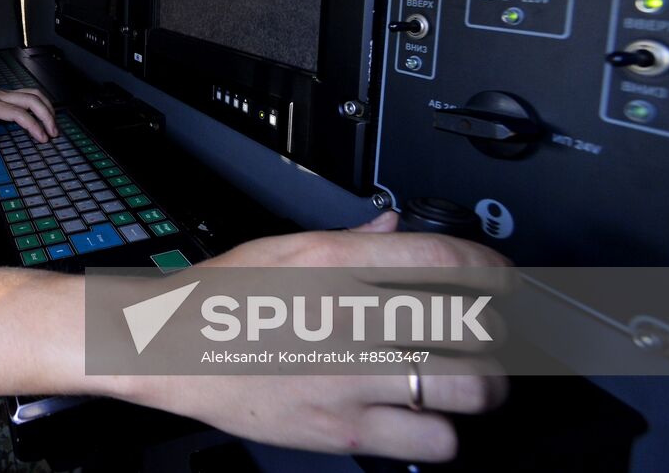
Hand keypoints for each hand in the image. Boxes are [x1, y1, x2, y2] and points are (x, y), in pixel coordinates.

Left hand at [0, 80, 57, 146]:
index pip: (18, 113)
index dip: (33, 125)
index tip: (42, 137)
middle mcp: (2, 96)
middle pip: (32, 99)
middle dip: (47, 116)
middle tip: (54, 133)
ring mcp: (6, 93)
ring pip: (33, 94)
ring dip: (47, 107)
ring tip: (54, 124)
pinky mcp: (8, 94)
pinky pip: (30, 94)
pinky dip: (41, 103)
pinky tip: (44, 114)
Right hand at [105, 212, 511, 461]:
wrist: (168, 350)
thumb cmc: (220, 299)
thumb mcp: (281, 247)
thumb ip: (350, 240)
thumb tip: (396, 229)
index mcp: (335, 262)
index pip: (445, 258)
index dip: (491, 269)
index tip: (500, 279)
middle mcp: (350, 316)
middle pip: (470, 323)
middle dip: (495, 331)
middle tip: (490, 335)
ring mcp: (351, 376)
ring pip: (466, 386)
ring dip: (485, 385)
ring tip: (478, 383)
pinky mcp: (344, 429)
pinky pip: (432, 440)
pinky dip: (443, 433)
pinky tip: (430, 419)